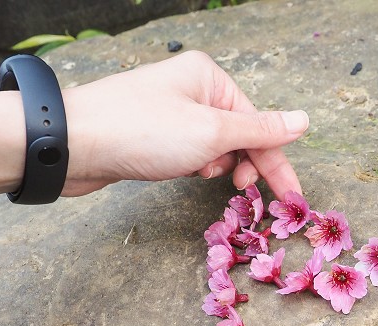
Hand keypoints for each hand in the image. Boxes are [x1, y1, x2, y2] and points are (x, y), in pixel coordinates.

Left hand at [62, 51, 308, 198]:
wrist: (73, 144)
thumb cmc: (143, 131)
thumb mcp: (212, 132)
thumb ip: (261, 131)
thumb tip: (304, 121)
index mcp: (210, 78)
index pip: (259, 124)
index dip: (276, 161)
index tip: (292, 195)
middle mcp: (193, 90)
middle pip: (239, 134)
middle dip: (243, 163)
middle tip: (242, 189)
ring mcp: (172, 112)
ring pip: (215, 147)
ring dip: (216, 166)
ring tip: (200, 173)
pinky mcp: (155, 134)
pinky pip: (191, 152)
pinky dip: (194, 166)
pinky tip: (182, 172)